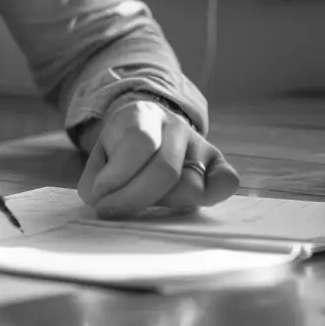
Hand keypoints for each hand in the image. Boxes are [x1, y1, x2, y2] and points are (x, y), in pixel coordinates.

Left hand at [77, 97, 239, 218]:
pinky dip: (214, 194)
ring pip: (192, 186)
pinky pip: (226, 180)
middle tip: (114, 210)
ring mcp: (198, 144)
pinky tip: (187, 205)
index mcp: (143, 115)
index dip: (116, 176)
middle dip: (135, 199)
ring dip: (163, 204)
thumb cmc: (119, 152)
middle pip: (165, 170)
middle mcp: (176, 125)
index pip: (139, 142)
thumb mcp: (100, 156)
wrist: (143, 129)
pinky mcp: (215, 163)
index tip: (98, 196)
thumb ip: (98, 180)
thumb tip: (101, 202)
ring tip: (142, 204)